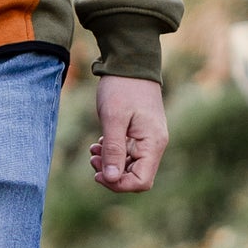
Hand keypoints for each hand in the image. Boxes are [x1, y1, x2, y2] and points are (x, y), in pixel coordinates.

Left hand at [90, 75, 167, 193]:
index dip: (118, 184)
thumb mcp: (113, 118)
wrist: (130, 63)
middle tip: (92, 159)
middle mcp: (155, 145)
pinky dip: (114, 153)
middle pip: (137, 177)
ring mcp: (149, 140)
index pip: (141, 182)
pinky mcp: (141, 134)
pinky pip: (129, 154)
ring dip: (111, 164)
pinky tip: (99, 144)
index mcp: (153, 143)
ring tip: (93, 151)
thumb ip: (113, 149)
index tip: (98, 173)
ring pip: (132, 167)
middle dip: (113, 175)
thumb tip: (111, 179)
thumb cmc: (122, 87)